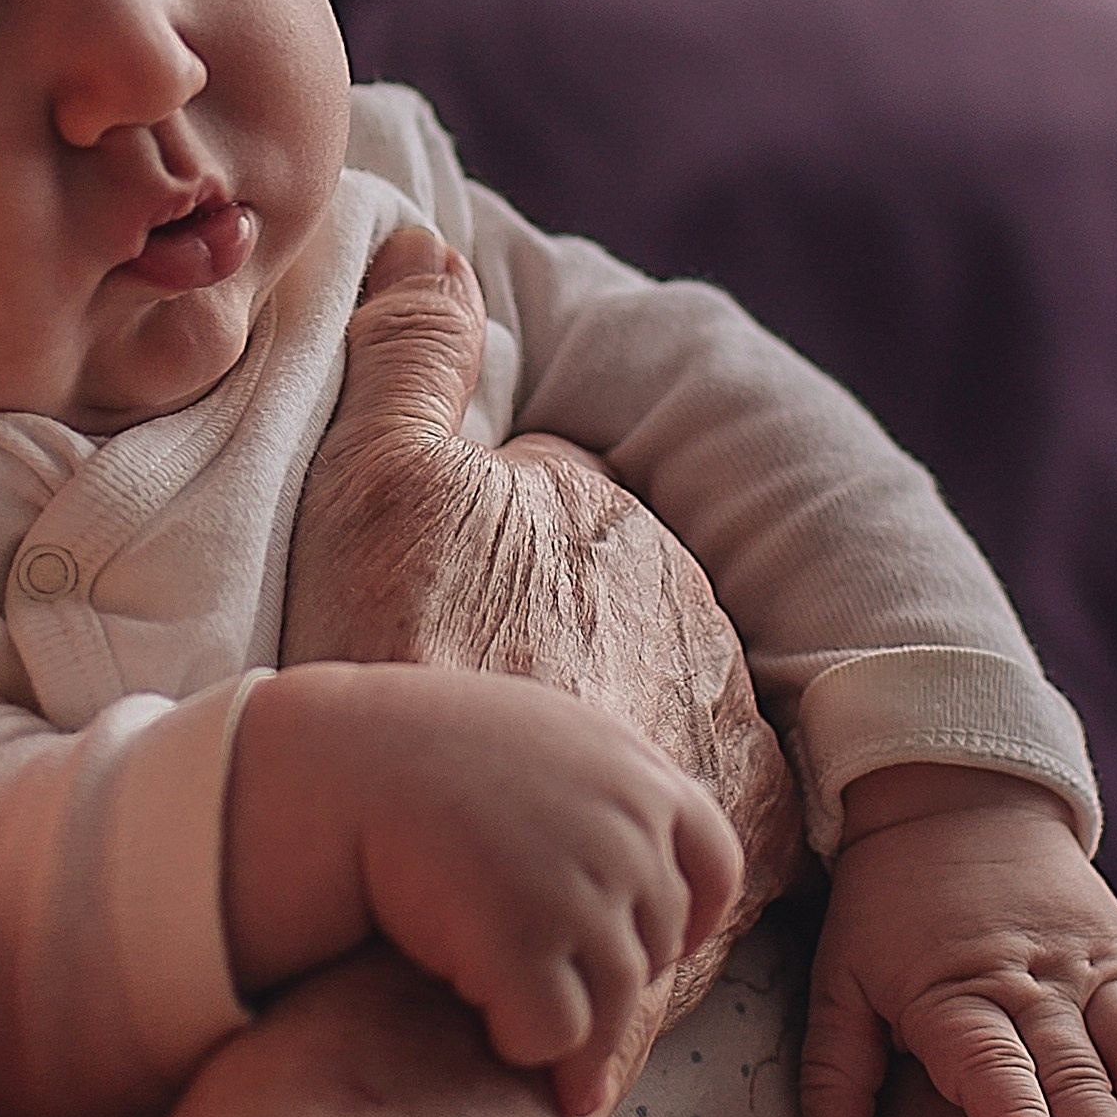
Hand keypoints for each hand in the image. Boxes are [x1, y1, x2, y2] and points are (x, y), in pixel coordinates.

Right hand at [227, 663, 743, 1116]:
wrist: (329, 764)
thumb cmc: (412, 753)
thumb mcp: (531, 735)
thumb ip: (596, 784)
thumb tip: (643, 857)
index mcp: (634, 771)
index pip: (713, 865)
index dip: (685, 919)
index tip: (647, 950)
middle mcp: (625, 829)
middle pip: (659, 947)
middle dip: (618, 987)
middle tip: (575, 1021)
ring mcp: (582, 889)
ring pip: (612, 1007)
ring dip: (579, 1040)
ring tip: (544, 1057)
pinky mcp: (526, 946)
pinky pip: (552, 1034)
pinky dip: (525, 1046)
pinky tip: (487, 1031)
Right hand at [283, 225, 804, 986]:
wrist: (447, 843)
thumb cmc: (395, 651)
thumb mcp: (374, 477)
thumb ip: (411, 355)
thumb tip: (434, 245)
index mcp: (603, 508)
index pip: (552, 512)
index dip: (477, 564)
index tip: (421, 623)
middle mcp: (690, 603)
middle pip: (616, 616)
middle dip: (556, 653)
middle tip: (463, 716)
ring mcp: (726, 722)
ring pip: (666, 719)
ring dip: (610, 749)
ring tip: (515, 816)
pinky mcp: (742, 835)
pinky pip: (711, 830)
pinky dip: (658, 844)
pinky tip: (578, 871)